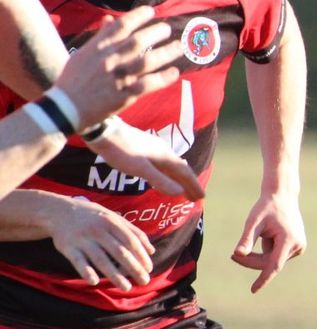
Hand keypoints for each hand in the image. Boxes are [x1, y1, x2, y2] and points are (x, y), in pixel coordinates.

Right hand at [45, 196, 154, 291]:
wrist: (59, 211)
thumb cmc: (93, 217)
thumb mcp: (114, 217)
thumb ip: (134, 232)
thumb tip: (152, 251)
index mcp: (112, 222)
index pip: (131, 241)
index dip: (141, 256)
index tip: (149, 269)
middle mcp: (98, 230)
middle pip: (119, 252)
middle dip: (133, 268)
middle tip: (144, 281)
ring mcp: (83, 239)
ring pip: (101, 259)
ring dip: (114, 275)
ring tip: (126, 287)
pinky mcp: (68, 247)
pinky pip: (78, 261)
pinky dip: (86, 271)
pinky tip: (94, 282)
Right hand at [54, 8, 183, 127]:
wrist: (65, 108)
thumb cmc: (74, 79)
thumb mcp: (83, 54)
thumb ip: (100, 37)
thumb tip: (110, 19)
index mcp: (98, 48)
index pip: (121, 26)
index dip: (138, 16)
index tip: (152, 11)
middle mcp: (109, 60)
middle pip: (138, 41)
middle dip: (157, 32)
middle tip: (168, 29)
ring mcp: (118, 78)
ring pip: (147, 61)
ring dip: (167, 53)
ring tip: (180, 47)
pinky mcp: (124, 95)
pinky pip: (148, 84)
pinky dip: (163, 77)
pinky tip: (174, 72)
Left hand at [87, 118, 203, 200]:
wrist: (104, 131)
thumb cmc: (121, 151)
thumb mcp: (140, 169)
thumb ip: (160, 180)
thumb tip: (180, 192)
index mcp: (165, 156)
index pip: (185, 173)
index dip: (193, 185)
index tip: (201, 197)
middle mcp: (163, 151)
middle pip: (180, 169)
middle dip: (188, 184)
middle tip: (195, 197)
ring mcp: (154, 148)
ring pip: (171, 166)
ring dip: (178, 179)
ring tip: (182, 189)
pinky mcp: (144, 148)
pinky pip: (162, 163)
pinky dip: (167, 173)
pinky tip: (161, 176)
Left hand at [231, 191, 305, 293]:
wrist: (283, 196)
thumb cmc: (266, 207)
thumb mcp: (253, 221)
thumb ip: (246, 238)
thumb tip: (237, 254)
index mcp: (289, 240)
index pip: (274, 265)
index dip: (263, 278)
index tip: (253, 290)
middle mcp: (297, 245)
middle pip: (270, 263)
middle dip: (251, 261)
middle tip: (233, 254)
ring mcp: (299, 247)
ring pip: (273, 260)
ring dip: (260, 254)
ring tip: (260, 234)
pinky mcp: (297, 247)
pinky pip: (278, 256)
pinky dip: (268, 250)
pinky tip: (269, 235)